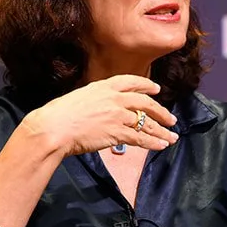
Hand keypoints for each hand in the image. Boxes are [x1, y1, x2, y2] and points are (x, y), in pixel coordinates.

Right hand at [19, 76, 177, 157]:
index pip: (132, 82)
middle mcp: (115, 98)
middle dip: (161, 112)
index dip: (147, 85)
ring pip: (146, 122)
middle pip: (146, 103)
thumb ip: (95, 100)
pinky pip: (141, 138)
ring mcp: (118, 115)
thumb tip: (102, 108)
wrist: (54, 128)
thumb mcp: (80, 97)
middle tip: (171, 119)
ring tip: (172, 137)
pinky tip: (161, 145)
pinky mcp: (118, 132)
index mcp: (104, 86)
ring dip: (161, 131)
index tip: (157, 89)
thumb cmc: (59, 115)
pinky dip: (153, 142)